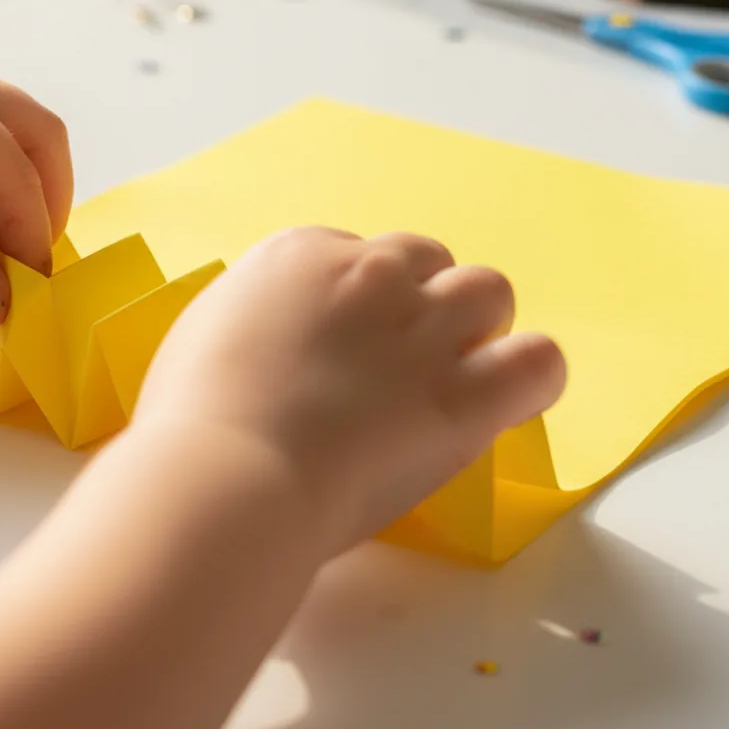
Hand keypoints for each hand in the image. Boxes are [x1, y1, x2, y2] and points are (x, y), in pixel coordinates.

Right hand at [134, 227, 566, 555]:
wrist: (223, 475)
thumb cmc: (190, 422)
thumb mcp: (206, 338)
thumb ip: (259, 322)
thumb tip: (276, 345)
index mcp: (299, 254)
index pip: (360, 253)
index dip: (360, 302)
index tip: (344, 346)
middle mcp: (370, 274)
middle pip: (428, 261)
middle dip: (421, 304)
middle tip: (397, 364)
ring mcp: (422, 329)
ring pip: (488, 293)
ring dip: (475, 330)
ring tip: (452, 378)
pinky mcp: (463, 395)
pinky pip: (539, 361)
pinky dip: (528, 375)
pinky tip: (501, 401)